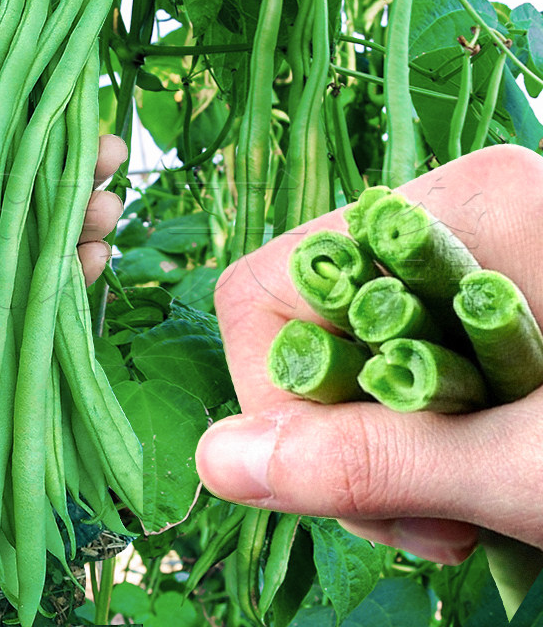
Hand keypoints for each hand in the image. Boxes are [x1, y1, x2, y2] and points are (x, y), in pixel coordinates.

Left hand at [0, 83, 125, 400]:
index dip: (42, 116)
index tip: (70, 96)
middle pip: (49, 179)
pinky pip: (58, 282)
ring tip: (104, 208)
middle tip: (109, 153)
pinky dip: (82, 268)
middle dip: (88, 163)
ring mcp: (5, 257)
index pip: (6, 138)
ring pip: (65, 225)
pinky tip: (93, 256)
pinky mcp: (14, 303)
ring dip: (93, 213)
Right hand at [196, 144, 542, 562]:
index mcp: (457, 206)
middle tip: (426, 517)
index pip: (267, 290)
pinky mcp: (472, 306)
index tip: (346, 482)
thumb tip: (213, 462)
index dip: (275, 398)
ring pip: (340, 363)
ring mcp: (458, 259)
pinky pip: (383, 374)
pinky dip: (409, 445)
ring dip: (378, 456)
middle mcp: (447, 217)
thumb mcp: (536, 463)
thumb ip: (374, 461)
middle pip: (302, 331)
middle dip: (340, 442)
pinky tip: (470, 487)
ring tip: (462, 514)